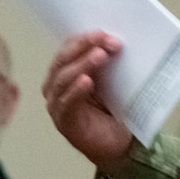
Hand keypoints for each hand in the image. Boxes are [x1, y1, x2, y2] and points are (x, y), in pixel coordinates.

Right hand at [43, 31, 134, 173]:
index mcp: (66, 73)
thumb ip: (108, 63)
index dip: (84, 39)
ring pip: (63, 79)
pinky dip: (75, 91)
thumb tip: (115, 39)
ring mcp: (58, 106)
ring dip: (81, 65)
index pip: (68, 49)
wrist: (123, 145)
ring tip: (99, 56)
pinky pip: (66, 104)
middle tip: (102, 40)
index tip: (104, 33)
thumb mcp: (112, 81)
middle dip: (82, 47)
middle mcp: (57, 87)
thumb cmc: (115, 111)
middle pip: (63, 61)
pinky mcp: (65, 123)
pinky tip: (86, 81)